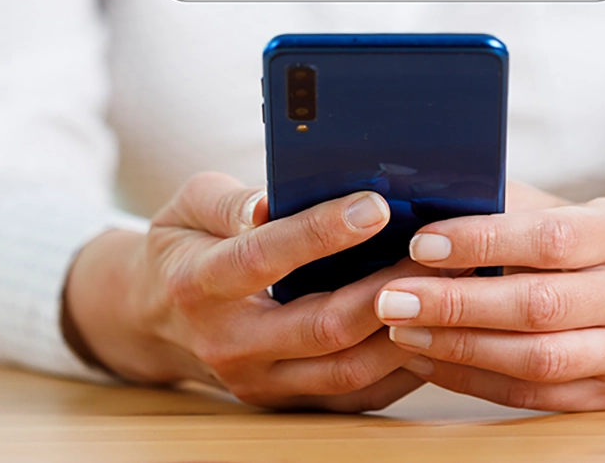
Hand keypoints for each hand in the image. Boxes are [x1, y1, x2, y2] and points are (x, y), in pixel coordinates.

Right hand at [63, 172, 435, 410]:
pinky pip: (356, 396)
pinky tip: (435, 328)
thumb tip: (271, 201)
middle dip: (388, 289)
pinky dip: (401, 367)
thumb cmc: (183, 247)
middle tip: (440, 254)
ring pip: (348, 369)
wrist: (154, 319)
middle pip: (322, 326)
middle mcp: (231, 344)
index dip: (321, 233)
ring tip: (450, 287)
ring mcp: (261, 382)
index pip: (265, 258)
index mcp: (201, 284)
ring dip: (406, 331)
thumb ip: (229, 201)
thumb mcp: (188, 207)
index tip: (376, 205)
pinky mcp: (288, 402)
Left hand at [374, 187, 604, 411]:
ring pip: (537, 360)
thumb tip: (417, 202)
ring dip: (458, 348)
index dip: (481, 242)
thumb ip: (497, 205)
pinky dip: (471, 379)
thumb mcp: (551, 208)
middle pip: (540, 306)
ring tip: (402, 332)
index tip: (420, 244)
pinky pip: (532, 395)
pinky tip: (426, 361)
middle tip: (393, 298)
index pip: (550, 237)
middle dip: (457, 304)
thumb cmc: (574, 243)